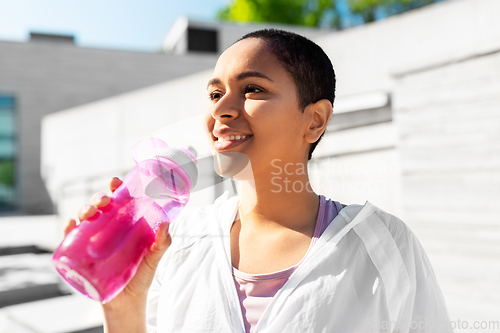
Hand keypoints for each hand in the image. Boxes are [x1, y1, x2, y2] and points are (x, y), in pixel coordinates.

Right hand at [64, 177, 171, 331]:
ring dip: (84, 210)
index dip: (116, 189)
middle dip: (98, 198)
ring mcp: (95, 240)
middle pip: (101, 207)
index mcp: (126, 224)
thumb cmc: (142, 275)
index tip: (115, 181)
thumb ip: (162, 242)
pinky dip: (69, 229)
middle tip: (103, 201)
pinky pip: (72, 238)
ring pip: (85, 218)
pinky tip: (71, 225)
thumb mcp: (155, 257)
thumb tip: (166, 223)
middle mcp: (110, 228)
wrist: (127, 301)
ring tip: (89, 213)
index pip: (120, 201)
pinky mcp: (83, 254)